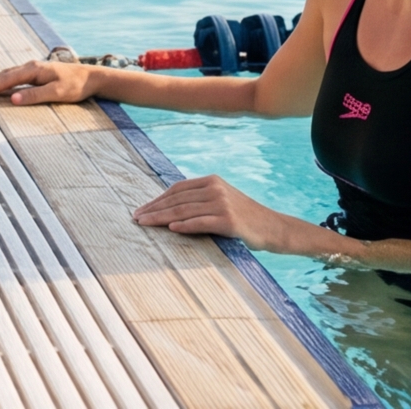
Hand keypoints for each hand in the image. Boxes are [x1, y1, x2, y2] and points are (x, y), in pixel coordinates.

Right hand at [0, 59, 96, 105]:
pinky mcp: (36, 74)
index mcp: (33, 70)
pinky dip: (1, 81)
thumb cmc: (76, 86)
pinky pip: (13, 77)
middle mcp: (30, 67)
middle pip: (2, 75)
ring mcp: (33, 69)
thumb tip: (12, 99)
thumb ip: (34, 95)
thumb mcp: (57, 92)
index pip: (6, 80)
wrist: (91, 77)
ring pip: (6, 75)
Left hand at [132, 175, 306, 251]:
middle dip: (154, 209)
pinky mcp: (228, 220)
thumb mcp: (223, 201)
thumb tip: (171, 210)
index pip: (177, 189)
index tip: (142, 209)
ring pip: (184, 211)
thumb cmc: (246, 219)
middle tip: (136, 218)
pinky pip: (200, 222)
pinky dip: (184, 226)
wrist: (274, 228)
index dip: (157, 199)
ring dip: (161, 218)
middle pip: (177, 199)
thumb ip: (201, 201)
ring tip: (145, 224)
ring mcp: (222, 203)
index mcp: (212, 181)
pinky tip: (171, 229)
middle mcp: (215, 188)